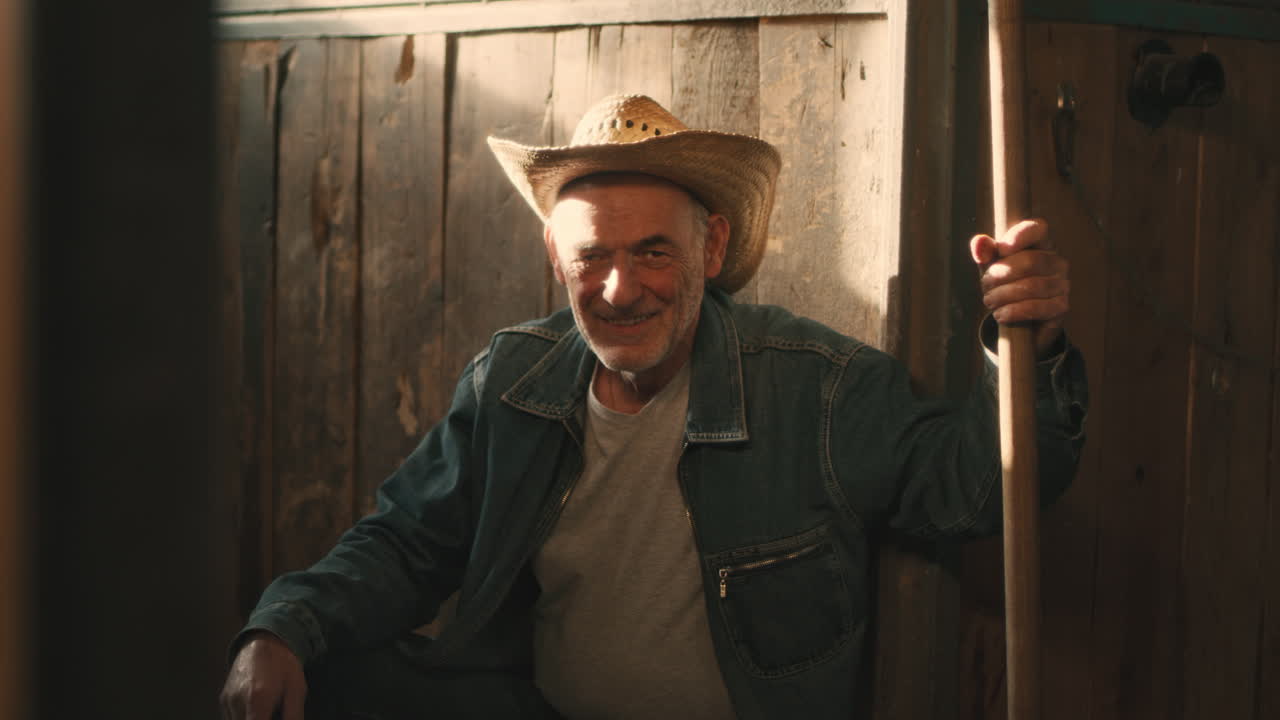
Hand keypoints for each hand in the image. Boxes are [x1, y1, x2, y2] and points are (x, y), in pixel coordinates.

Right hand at [220, 631, 306, 719]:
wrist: (264, 640)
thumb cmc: (283, 664)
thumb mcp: (297, 690)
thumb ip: (293, 716)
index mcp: (257, 699)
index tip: (272, 718)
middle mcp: (237, 701)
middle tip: (272, 713)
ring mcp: (227, 701)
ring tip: (265, 711)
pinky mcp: (223, 699)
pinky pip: (231, 718)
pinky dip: (243, 718)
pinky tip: (257, 710)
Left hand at [969, 218, 1068, 356]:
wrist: (1020, 319)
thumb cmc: (1005, 284)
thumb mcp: (992, 266)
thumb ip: (986, 252)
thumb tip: (979, 242)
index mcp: (1041, 244)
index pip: (1037, 229)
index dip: (1019, 236)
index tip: (1001, 249)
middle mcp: (1056, 261)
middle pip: (1029, 261)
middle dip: (1001, 274)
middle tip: (985, 284)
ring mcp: (1062, 284)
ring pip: (1031, 286)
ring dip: (1002, 295)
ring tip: (989, 300)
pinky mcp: (1061, 306)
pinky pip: (1036, 307)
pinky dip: (1013, 311)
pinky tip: (1000, 314)